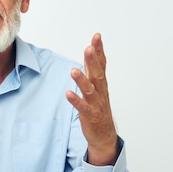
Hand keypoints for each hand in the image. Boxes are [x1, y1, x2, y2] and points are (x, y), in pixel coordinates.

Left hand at [66, 33, 118, 165]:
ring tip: (74, 70)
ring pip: (90, 90)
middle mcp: (100, 91)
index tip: (97, 36)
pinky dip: (76, 100)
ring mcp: (95, 103)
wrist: (104, 135)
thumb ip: (92, 70)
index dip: (99, 50)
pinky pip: (82, 107)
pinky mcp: (89, 115)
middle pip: (97, 73)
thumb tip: (90, 53)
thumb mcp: (97, 86)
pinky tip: (68, 94)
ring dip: (82, 80)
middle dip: (93, 61)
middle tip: (89, 48)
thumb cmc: (99, 108)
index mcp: (101, 83)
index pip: (101, 63)